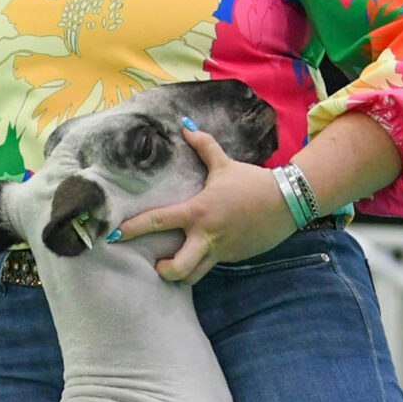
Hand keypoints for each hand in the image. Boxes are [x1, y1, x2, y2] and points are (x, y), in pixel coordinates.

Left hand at [114, 126, 297, 284]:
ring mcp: (221, 251)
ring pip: (194, 275)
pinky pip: (212, 266)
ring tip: (174, 265)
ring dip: (182, 274)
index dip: (134, 229)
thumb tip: (185, 126)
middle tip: (156, 265)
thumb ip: (204, 147)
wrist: (287, 201)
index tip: (115, 235)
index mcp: (198, 211)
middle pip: (178, 267)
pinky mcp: (233, 258)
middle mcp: (206, 236)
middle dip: (163, 271)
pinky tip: (201, 254)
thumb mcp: (225, 164)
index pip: (159, 221)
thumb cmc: (252, 182)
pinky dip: (203, 263)